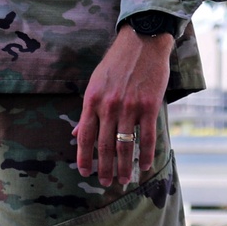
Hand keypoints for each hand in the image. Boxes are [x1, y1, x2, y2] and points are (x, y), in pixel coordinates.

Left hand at [72, 23, 172, 186]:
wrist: (141, 42)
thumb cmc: (116, 63)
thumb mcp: (95, 83)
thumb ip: (88, 110)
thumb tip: (77, 133)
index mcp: (92, 100)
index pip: (85, 136)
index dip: (84, 157)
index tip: (84, 172)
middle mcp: (108, 106)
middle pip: (104, 145)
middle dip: (104, 167)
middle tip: (106, 183)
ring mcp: (129, 107)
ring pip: (125, 145)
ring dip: (124, 166)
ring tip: (124, 180)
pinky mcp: (149, 106)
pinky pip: (147, 138)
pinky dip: (145, 155)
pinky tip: (144, 166)